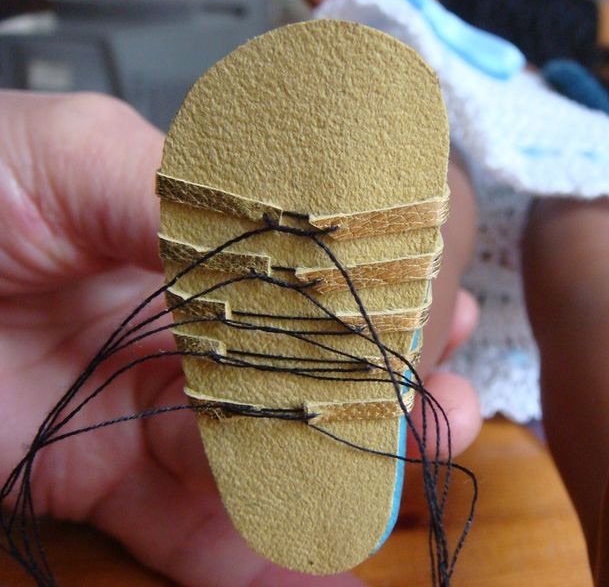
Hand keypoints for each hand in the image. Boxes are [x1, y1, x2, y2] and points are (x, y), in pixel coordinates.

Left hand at [0, 90, 479, 584]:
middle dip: (377, 399)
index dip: (376, 305)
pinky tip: (314, 575)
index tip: (440, 323)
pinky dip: (250, 561)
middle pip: (296, 374)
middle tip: (444, 414)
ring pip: (255, 459)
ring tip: (392, 495)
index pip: (305, 280)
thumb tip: (305, 238)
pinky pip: (185, 530)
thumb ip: (189, 196)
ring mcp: (140, 409)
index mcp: (182, 243)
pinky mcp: (92, 482)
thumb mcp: (72, 155)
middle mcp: (177, 325)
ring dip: (329, 484)